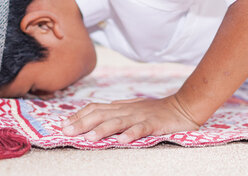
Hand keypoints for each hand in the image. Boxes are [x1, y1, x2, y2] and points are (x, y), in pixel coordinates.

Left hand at [61, 95, 199, 143]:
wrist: (183, 106)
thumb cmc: (156, 111)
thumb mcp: (132, 109)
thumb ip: (115, 113)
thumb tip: (94, 118)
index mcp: (121, 106)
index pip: (95, 108)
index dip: (79, 115)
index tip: (64, 124)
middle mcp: (127, 110)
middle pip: (101, 114)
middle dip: (83, 123)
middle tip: (67, 131)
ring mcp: (140, 116)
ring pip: (118, 121)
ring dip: (103, 129)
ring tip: (90, 138)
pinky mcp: (154, 124)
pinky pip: (141, 129)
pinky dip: (131, 134)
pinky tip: (122, 141)